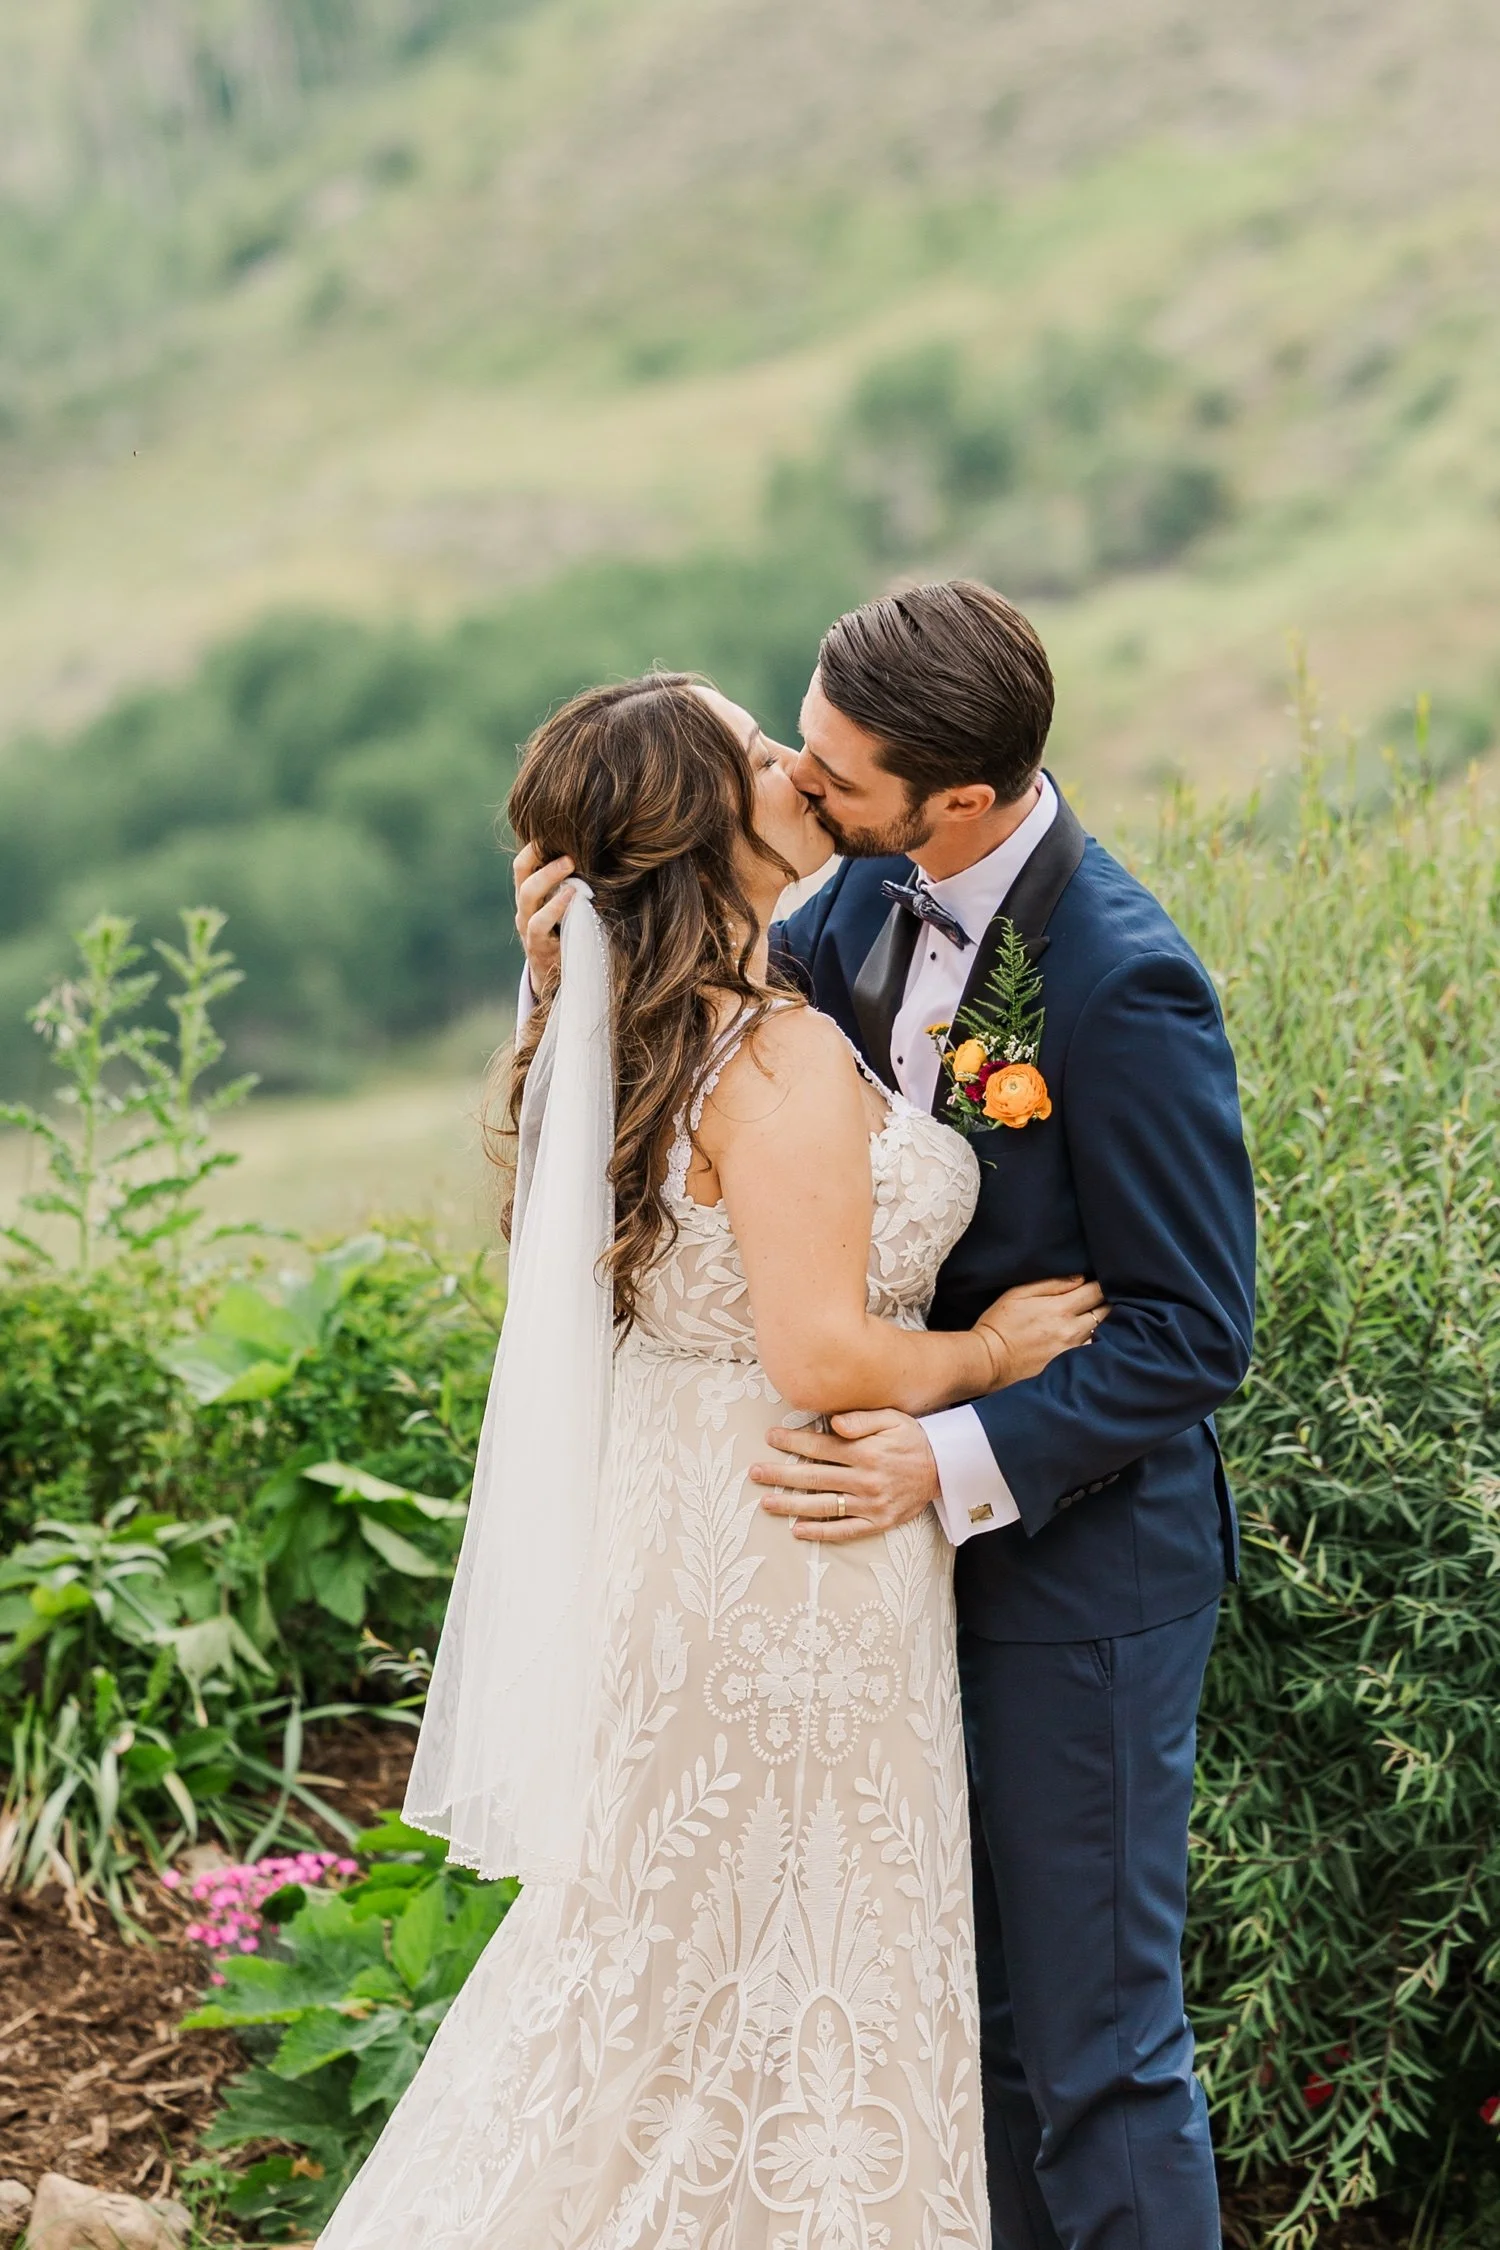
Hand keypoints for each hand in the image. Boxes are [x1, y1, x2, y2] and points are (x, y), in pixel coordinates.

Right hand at [512, 841, 575, 995]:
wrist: (559, 980)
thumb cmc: (571, 935)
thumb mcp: (570, 909)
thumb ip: (576, 886)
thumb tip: (605, 857)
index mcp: (531, 894)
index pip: (525, 862)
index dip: (535, 845)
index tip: (554, 829)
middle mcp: (525, 907)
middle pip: (523, 873)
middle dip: (542, 856)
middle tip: (569, 847)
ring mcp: (527, 926)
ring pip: (527, 895)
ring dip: (548, 876)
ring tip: (569, 864)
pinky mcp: (537, 946)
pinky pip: (539, 924)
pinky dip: (555, 907)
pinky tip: (573, 897)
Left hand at [751, 1410, 939, 1543]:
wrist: (945, 1468)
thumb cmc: (913, 1438)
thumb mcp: (892, 1418)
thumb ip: (861, 1419)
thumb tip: (832, 1423)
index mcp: (865, 1452)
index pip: (820, 1447)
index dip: (792, 1442)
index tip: (770, 1438)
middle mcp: (865, 1479)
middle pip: (814, 1477)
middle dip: (781, 1474)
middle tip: (754, 1473)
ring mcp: (870, 1504)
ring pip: (823, 1506)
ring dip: (792, 1504)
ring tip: (766, 1503)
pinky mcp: (878, 1522)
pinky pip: (844, 1530)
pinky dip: (820, 1532)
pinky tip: (798, 1530)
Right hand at [976, 1274, 1106, 1389]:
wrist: (988, 1361)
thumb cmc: (999, 1324)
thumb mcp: (1018, 1293)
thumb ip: (1051, 1284)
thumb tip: (1079, 1278)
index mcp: (1060, 1308)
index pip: (1097, 1291)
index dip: (1101, 1284)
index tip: (1097, 1282)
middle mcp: (1072, 1330)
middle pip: (1105, 1311)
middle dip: (1103, 1302)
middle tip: (1097, 1299)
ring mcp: (1073, 1351)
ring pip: (1101, 1332)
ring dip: (1099, 1324)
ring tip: (1090, 1319)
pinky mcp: (1069, 1367)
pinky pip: (1090, 1351)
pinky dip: (1091, 1343)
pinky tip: (1081, 1339)